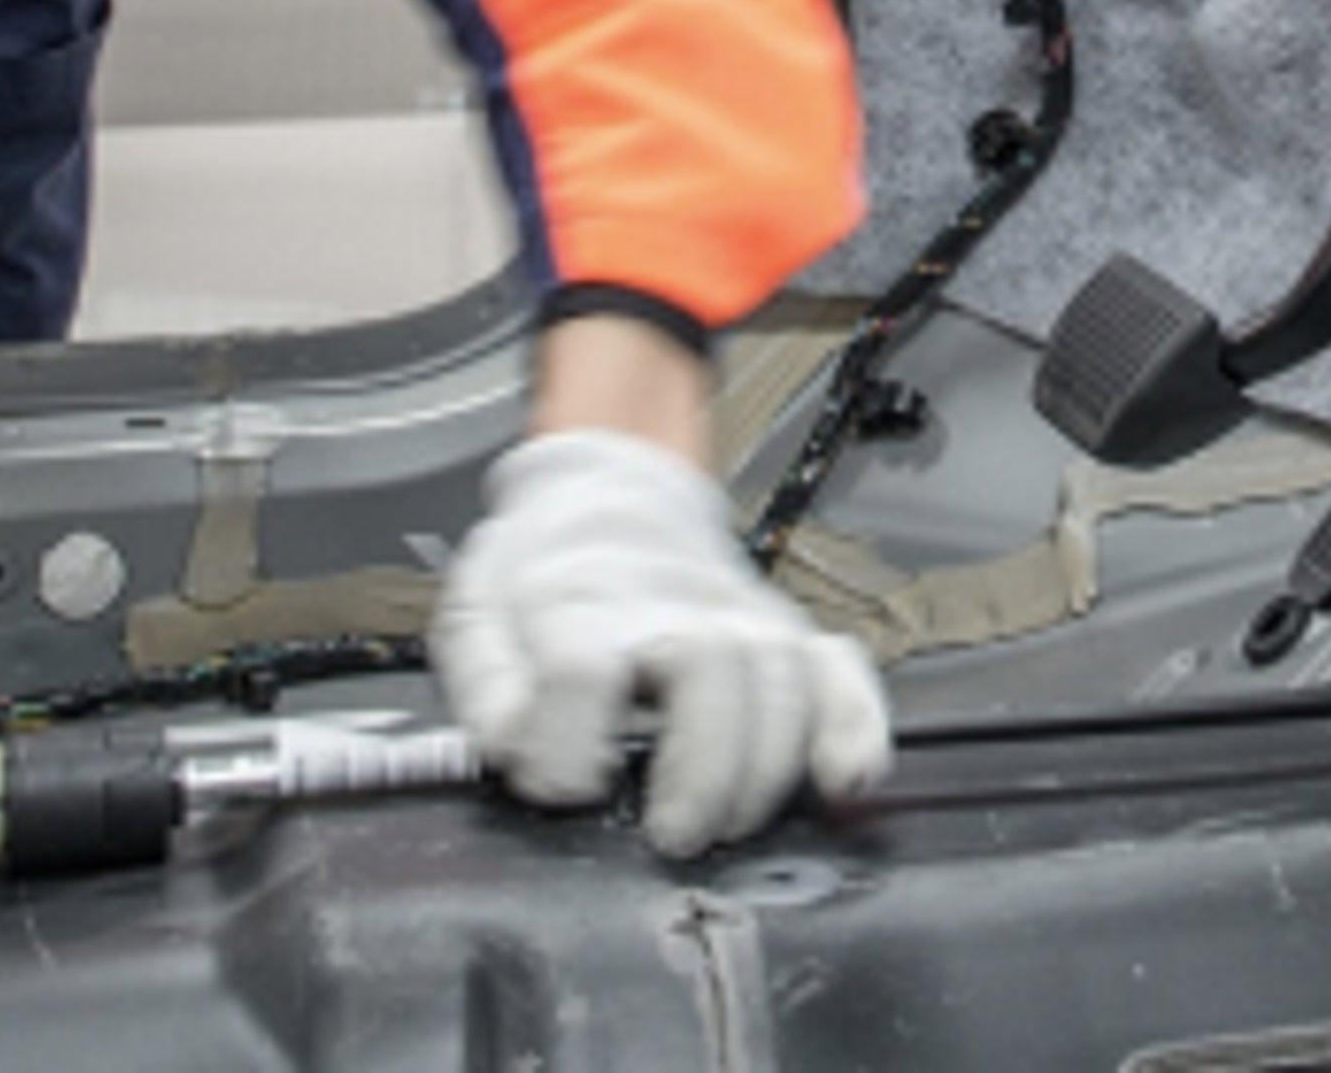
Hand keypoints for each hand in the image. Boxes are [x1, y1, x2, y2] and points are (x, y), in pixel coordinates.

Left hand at [434, 429, 892, 856]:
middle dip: (702, 764)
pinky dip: (854, 723)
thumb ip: (488, 688)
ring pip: (780, 671)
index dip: (569, 739)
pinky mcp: (781, 628)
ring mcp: (736, 611)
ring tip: (730, 825)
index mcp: (576, 597)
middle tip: (674, 835)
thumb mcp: (476, 614)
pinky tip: (845, 778)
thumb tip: (518, 747)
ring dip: (766, 765)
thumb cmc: (539, 569)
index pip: (579, 662)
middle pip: (709, 662)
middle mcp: (668, 600)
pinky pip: (837, 666)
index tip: (562, 785)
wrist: (602, 494)